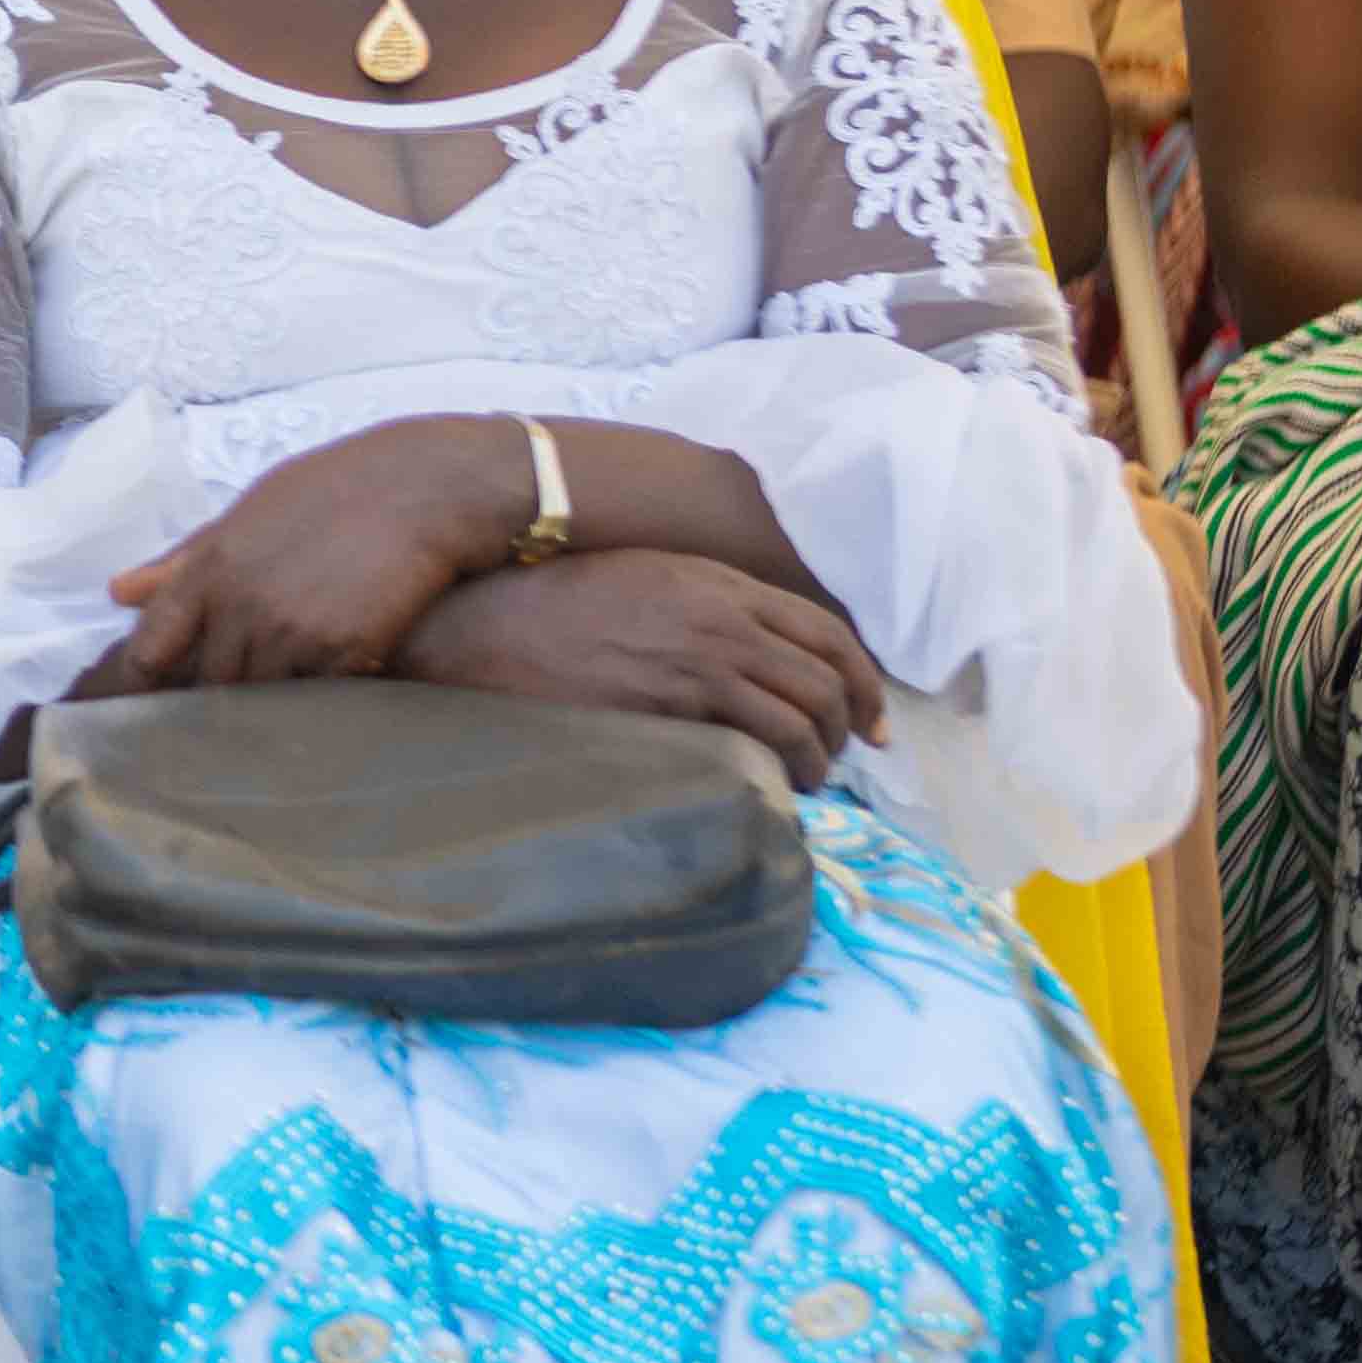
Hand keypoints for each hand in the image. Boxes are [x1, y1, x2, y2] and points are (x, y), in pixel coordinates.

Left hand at [93, 420, 522, 693]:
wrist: (425, 488)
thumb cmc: (335, 490)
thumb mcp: (250, 511)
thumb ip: (185, 558)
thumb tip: (120, 591)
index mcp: (209, 567)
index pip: (151, 646)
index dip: (144, 680)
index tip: (147, 698)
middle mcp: (240, 604)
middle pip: (205, 682)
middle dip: (212, 695)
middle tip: (222, 704)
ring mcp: (290, 632)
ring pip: (256, 698)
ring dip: (263, 701)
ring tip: (274, 701)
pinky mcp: (340, 653)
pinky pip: (310, 699)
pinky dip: (312, 699)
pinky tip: (322, 689)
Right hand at [393, 550, 890, 783]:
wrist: (490, 627)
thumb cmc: (556, 605)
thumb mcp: (646, 578)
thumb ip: (708, 603)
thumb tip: (755, 648)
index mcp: (720, 583)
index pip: (825, 628)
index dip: (863, 678)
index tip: (872, 715)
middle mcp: (724, 617)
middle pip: (827, 674)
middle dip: (852, 723)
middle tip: (848, 755)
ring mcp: (702, 661)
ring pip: (804, 713)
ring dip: (821, 754)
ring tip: (811, 777)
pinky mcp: (675, 704)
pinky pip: (760, 740)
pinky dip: (784, 768)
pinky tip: (775, 784)